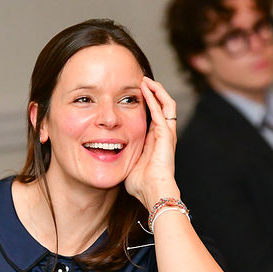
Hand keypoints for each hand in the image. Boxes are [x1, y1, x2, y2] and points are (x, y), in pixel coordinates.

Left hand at [125, 77, 179, 208]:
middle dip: (152, 93)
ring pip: (166, 104)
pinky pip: (162, 109)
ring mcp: (167, 134)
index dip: (145, 106)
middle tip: (140, 82)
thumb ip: (121, 157)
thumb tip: (106, 156)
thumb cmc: (141, 185)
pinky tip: (145, 87)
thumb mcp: (128, 165)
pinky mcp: (166, 133)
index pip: (152, 117)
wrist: (153, 192)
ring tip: (144, 79)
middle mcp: (163, 136)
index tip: (132, 96)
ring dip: (156, 90)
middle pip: (162, 107)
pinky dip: (154, 96)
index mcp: (154, 142)